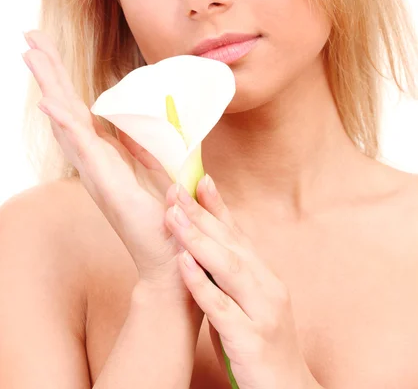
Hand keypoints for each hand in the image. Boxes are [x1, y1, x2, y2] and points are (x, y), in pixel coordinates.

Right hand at [21, 30, 194, 302]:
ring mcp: (95, 170)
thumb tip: (136, 125)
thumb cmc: (162, 215)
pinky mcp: (105, 183)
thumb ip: (144, 146)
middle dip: (49, 70)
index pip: (78, 108)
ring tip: (31, 55)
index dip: (62, 79)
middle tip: (29, 37)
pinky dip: (64, 124)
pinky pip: (81, 148)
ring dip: (50, 85)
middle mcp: (92, 159)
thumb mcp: (159, 169)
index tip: (46, 51)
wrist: (169, 255)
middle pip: (65, 106)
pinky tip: (48, 102)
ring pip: (66, 119)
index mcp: (103, 154)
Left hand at [165, 177, 320, 388]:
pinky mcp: (252, 340)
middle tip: (177, 189)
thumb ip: (227, 277)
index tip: (200, 179)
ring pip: (229, 268)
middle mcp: (268, 287)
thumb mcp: (245, 304)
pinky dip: (202, 284)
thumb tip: (198, 246)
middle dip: (202, 215)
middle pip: (232, 243)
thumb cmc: (259, 346)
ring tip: (174, 217)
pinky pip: (223, 308)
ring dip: (199, 240)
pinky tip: (184, 264)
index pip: (239, 234)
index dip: (219, 206)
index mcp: (265, 276)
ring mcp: (263, 312)